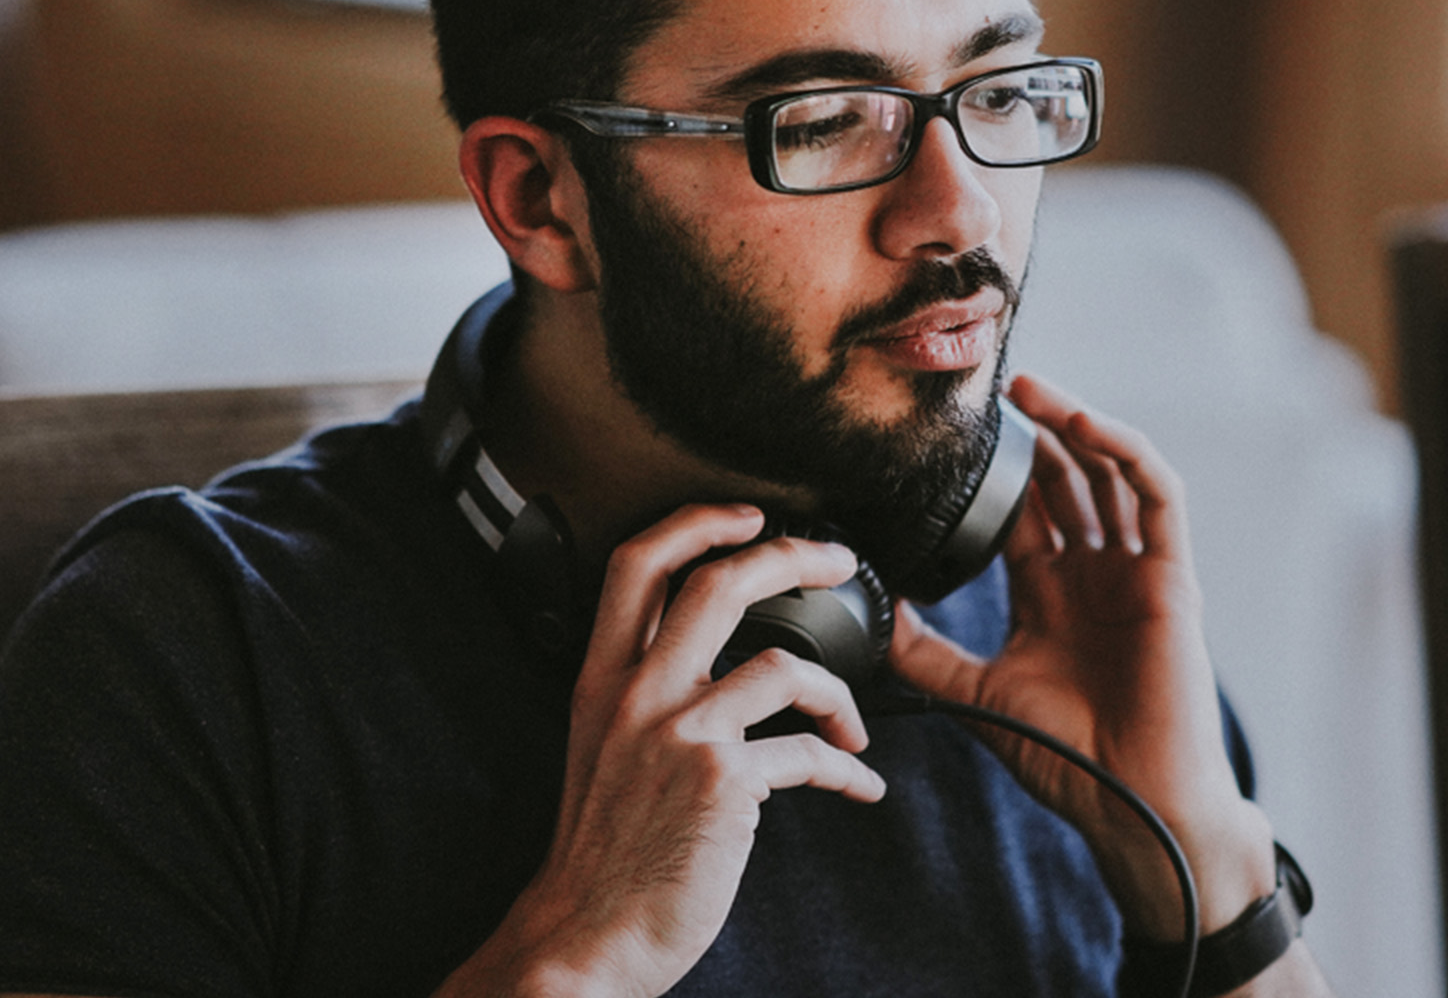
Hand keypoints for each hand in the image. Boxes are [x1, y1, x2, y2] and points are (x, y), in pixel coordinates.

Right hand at [437, 504, 885, 997]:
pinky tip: (859, 784)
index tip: (748, 514)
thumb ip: (647, 691)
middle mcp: (638, 693)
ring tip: (853, 723)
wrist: (587, 932)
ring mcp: (681, 733)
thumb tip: (721, 663)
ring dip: (839, 694)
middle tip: (835, 559)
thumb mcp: (602, 745)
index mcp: (604, 677)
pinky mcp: (723, 782)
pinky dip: (847, 769)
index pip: (639, 563)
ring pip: (783, 665)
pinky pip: (808, 753)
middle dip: (791, 555)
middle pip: (719, 583)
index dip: (696, 521)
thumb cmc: (603, 845)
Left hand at [888, 374, 1275, 939]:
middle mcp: (1092, 572)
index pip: (1023, 510)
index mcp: (1049, 592)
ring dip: (1072, 425)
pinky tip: (1083, 424)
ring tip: (1028, 389)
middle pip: (1064, 479)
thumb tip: (871, 610)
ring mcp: (1133, 570)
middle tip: (991, 390)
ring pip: (1108, 473)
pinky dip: (1124, 452)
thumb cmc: (1065, 755)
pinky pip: (1157, 496)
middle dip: (1031, 432)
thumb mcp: (974, 690)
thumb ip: (924, 650)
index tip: (953, 432)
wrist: (1130, 802)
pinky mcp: (1171, 575)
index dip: (995, 469)